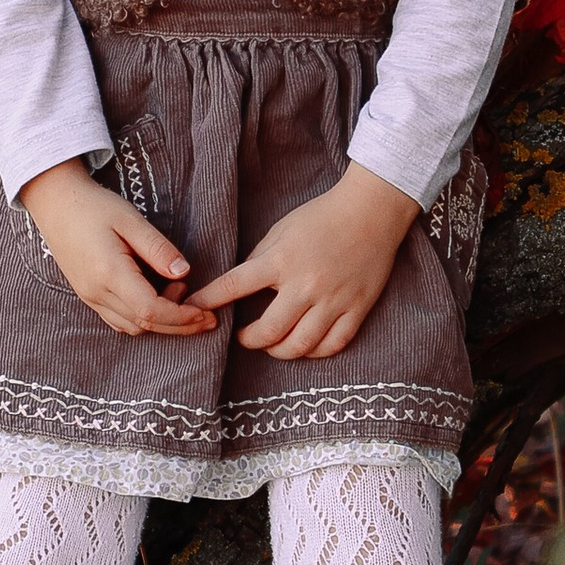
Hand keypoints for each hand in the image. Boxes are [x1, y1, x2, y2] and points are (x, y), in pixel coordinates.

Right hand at [18, 160, 218, 337]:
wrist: (55, 203)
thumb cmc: (93, 206)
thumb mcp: (131, 220)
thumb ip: (158, 249)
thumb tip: (185, 273)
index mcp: (109, 273)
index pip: (151, 310)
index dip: (182, 316)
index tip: (206, 313)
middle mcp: (96, 292)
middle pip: (144, 325)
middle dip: (179, 325)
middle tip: (205, 314)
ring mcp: (89, 297)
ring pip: (131, 327)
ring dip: (161, 321)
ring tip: (179, 293)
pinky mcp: (87, 295)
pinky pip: (119, 320)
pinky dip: (143, 319)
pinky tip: (157, 298)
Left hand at [195, 167, 417, 361]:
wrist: (372, 212)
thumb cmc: (322, 216)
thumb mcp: (281, 230)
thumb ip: (260, 259)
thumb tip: (239, 286)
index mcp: (281, 260)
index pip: (234, 286)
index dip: (209, 301)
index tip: (192, 310)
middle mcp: (305, 285)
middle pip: (269, 331)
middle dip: (248, 340)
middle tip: (243, 336)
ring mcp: (333, 300)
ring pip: (300, 345)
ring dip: (278, 351)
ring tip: (272, 344)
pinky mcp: (357, 309)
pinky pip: (333, 345)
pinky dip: (314, 352)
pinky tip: (304, 345)